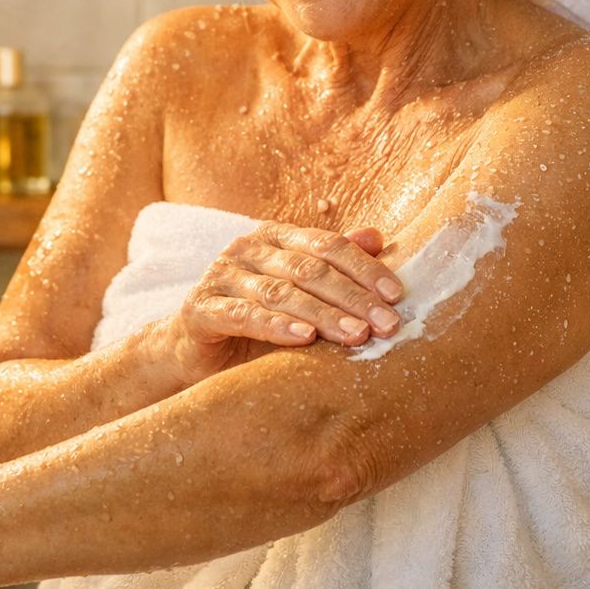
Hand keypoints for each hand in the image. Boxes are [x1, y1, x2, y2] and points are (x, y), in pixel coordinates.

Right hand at [157, 221, 404, 384]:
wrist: (193, 351)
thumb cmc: (255, 320)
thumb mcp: (300, 294)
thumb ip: (334, 267)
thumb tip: (377, 236)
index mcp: (276, 238)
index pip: (327, 245)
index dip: (364, 268)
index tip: (396, 296)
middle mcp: (248, 249)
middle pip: (309, 269)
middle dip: (353, 297)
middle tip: (386, 324)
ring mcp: (222, 276)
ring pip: (281, 293)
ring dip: (323, 315)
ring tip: (357, 335)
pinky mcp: (200, 308)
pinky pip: (243, 315)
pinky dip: (276, 326)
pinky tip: (304, 339)